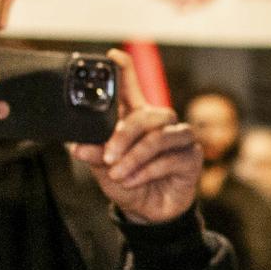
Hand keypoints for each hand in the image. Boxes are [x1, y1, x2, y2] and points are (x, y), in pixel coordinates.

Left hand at [71, 49, 199, 224]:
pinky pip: (169, 159)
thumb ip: (95, 154)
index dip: (125, 70)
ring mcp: (179, 138)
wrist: (147, 212)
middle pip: (147, 115)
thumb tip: (78, 147)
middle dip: (124, 136)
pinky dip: (146, 171)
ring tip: (118, 173)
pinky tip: (133, 181)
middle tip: (108, 157)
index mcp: (137, 118)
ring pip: (158, 138)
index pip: (132, 88)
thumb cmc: (127, 182)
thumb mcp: (104, 169)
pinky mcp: (192, 157)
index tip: (112, 57)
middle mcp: (160, 123)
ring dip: (134, 157)